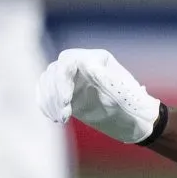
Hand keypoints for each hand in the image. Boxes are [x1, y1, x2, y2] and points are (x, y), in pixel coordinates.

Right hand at [37, 49, 161, 143]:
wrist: (131, 119)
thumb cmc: (131, 103)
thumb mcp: (122, 91)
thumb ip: (105, 78)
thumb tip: (87, 66)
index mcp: (96, 58)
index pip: (68, 61)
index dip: (62, 80)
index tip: (65, 101)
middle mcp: (81, 64)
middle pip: (54, 71)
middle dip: (55, 93)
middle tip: (63, 115)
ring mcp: (71, 78)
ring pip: (47, 82)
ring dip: (50, 102)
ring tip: (62, 119)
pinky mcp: (64, 92)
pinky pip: (45, 92)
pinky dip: (46, 104)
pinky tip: (55, 117)